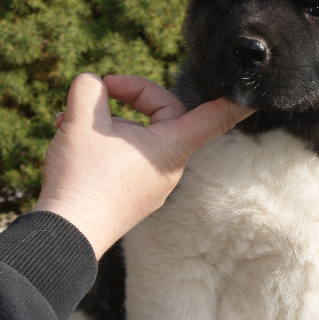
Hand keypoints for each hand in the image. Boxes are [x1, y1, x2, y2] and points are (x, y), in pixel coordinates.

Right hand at [33, 73, 252, 257]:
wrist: (65, 234)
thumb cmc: (80, 178)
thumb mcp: (80, 121)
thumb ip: (89, 89)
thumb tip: (93, 85)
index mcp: (170, 147)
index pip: (213, 118)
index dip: (233, 102)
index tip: (252, 95)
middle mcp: (169, 167)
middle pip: (163, 114)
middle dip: (128, 97)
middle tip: (100, 90)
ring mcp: (152, 184)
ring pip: (138, 135)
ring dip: (108, 121)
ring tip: (69, 123)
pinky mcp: (134, 195)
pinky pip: (128, 157)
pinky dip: (105, 143)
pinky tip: (73, 142)